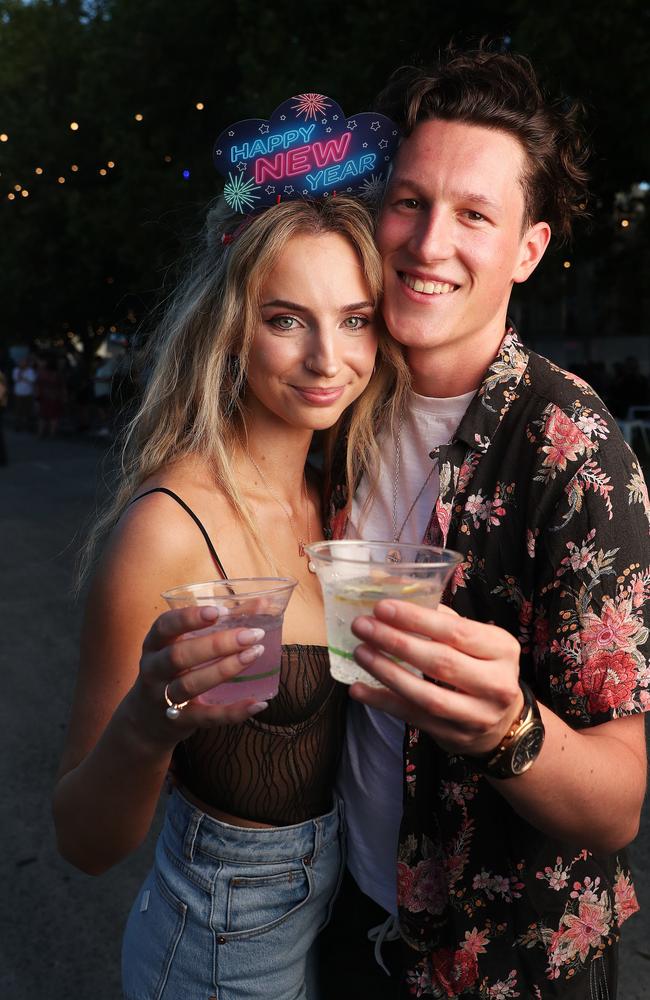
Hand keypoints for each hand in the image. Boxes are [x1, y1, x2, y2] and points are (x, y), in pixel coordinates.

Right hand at [129, 604, 268, 745]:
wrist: (146, 719)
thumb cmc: (174, 670)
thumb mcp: (183, 645)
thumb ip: (219, 624)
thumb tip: (261, 602)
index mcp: (155, 644)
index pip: (164, 626)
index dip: (189, 617)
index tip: (218, 612)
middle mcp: (154, 669)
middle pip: (179, 655)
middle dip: (216, 644)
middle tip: (251, 635)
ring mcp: (163, 698)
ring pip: (191, 684)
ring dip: (224, 670)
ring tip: (254, 655)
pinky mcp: (180, 722)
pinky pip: (207, 717)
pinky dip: (233, 712)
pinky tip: (257, 703)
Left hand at [350, 600, 523, 755]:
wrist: (503, 723)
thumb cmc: (482, 668)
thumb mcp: (479, 641)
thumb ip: (444, 621)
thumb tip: (398, 599)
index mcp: (502, 649)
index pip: (456, 631)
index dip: (416, 619)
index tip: (382, 608)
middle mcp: (496, 684)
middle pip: (440, 661)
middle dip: (396, 642)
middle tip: (362, 627)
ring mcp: (477, 715)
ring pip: (425, 695)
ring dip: (387, 672)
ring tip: (360, 653)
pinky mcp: (455, 736)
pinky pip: (413, 717)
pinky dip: (383, 701)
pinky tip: (359, 689)